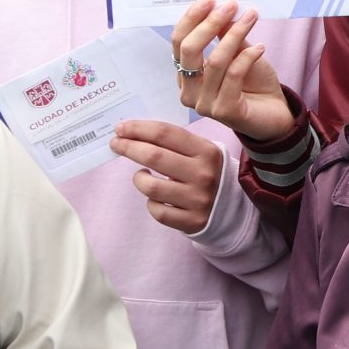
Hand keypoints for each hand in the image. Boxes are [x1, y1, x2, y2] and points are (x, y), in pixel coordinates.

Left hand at [116, 120, 224, 235]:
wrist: (232, 207)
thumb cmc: (207, 172)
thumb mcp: (201, 151)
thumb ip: (174, 142)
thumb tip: (134, 133)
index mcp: (206, 151)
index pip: (165, 134)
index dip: (138, 129)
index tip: (121, 128)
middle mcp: (203, 174)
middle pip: (154, 157)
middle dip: (129, 147)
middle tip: (116, 144)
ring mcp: (198, 199)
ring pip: (152, 187)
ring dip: (139, 178)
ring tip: (141, 174)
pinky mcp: (192, 221)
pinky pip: (158, 212)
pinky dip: (151, 203)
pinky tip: (154, 196)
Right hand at [171, 0, 295, 143]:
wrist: (275, 114)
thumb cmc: (254, 84)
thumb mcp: (239, 52)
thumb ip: (225, 35)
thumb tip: (218, 7)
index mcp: (186, 74)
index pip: (179, 42)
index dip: (193, 18)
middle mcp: (189, 91)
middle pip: (189, 50)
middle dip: (209, 23)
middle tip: (230, 4)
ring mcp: (204, 104)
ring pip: (215, 61)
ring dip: (235, 34)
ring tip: (251, 18)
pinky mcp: (224, 112)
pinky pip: (233, 75)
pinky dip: (248, 56)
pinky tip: (261, 47)